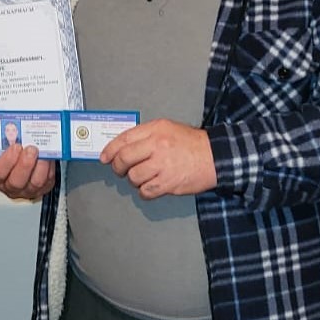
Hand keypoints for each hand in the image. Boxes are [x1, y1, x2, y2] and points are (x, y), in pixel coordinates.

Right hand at [0, 144, 55, 200]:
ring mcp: (27, 190)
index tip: (16, 146)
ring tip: (42, 151)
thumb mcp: (4, 146)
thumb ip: (7, 139)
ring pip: (35, 183)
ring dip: (41, 165)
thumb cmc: (11, 153)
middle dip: (25, 164)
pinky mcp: (43, 188)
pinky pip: (48, 180)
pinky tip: (49, 156)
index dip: (7, 160)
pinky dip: (50, 166)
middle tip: (31, 149)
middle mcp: (10, 185)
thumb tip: (14, 127)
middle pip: (17, 182)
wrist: (22, 160)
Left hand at [100, 119, 216, 199]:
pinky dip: (144, 191)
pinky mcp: (169, 183)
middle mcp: (157, 146)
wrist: (215, 156)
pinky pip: (146, 191)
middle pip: (124, 159)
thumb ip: (144, 135)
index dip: (109, 150)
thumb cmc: (190, 143)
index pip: (123, 139)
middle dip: (118, 167)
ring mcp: (163, 165)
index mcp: (155, 130)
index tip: (104, 157)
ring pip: (133, 177)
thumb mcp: (166, 128)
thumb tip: (122, 147)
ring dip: (134, 180)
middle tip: (121, 170)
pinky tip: (151, 186)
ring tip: (142, 177)